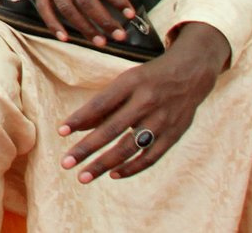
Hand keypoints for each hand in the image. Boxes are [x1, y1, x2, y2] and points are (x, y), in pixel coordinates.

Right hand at [0, 0, 137, 46]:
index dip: (117, 0)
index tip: (130, 14)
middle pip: (86, 0)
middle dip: (104, 20)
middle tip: (120, 35)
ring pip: (67, 7)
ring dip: (84, 27)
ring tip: (100, 41)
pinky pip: (44, 7)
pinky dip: (53, 24)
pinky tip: (65, 37)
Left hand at [58, 24, 229, 180]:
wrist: (190, 74)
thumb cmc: (148, 79)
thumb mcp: (124, 82)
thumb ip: (103, 104)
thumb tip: (75, 127)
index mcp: (130, 83)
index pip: (100, 104)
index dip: (79, 119)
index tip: (60, 132)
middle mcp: (146, 102)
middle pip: (111, 130)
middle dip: (86, 149)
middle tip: (65, 164)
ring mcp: (162, 121)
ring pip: (129, 148)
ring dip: (104, 165)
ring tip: (83, 176)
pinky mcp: (174, 136)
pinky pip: (150, 157)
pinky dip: (131, 168)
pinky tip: (113, 174)